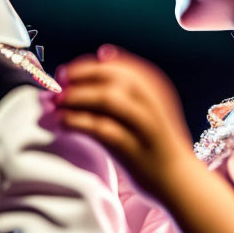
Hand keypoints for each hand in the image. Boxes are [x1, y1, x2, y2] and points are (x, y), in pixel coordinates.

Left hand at [54, 45, 198, 198]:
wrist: (178, 180)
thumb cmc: (155, 140)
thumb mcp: (149, 104)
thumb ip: (128, 82)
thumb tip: (103, 52)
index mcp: (155, 86)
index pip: (116, 64)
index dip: (86, 66)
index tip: (66, 74)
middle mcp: (153, 100)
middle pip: (111, 76)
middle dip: (79, 77)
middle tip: (56, 86)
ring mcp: (145, 124)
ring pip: (107, 98)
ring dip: (75, 97)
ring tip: (55, 105)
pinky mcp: (134, 148)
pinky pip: (101, 128)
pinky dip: (76, 122)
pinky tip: (61, 124)